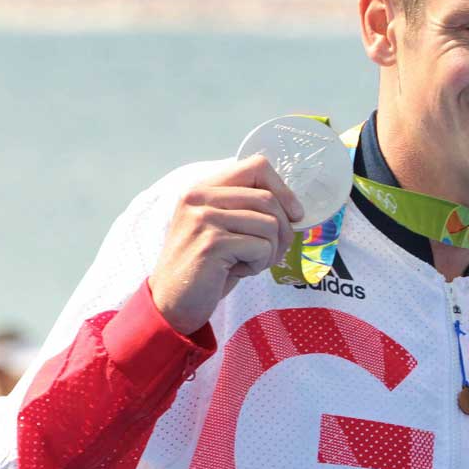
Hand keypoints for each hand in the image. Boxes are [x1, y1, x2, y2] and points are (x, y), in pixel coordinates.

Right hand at [148, 154, 301, 334]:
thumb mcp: (224, 228)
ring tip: (249, 262)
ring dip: (271, 251)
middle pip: (268, 198)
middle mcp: (199, 197)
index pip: (257, 166)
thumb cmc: (208, 266)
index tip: (293, 214)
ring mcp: (203, 218)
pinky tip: (238, 271)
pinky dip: (259, 264)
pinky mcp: (212, 243)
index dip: (283, 189)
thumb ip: (248, 209)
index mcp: (204, 188)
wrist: (173, 302)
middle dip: (283, 230)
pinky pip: (261, 247)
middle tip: (270, 252)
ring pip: (270, 224)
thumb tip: (295, 208)